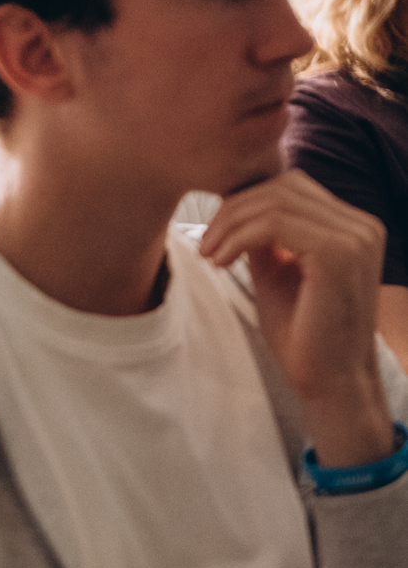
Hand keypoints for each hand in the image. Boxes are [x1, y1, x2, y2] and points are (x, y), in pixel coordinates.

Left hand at [199, 170, 394, 465]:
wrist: (328, 380)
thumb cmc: (302, 332)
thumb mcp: (276, 272)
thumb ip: (263, 237)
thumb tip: (234, 206)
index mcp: (352, 226)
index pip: (291, 187)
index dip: (245, 203)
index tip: (214, 235)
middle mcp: (361, 226)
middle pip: (282, 186)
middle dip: (233, 210)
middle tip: (205, 245)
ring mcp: (355, 237)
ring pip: (275, 201)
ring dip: (230, 224)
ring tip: (209, 255)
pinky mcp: (339, 254)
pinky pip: (274, 223)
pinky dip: (238, 237)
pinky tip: (220, 261)